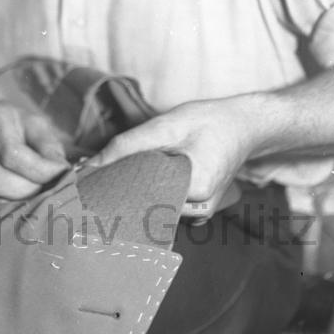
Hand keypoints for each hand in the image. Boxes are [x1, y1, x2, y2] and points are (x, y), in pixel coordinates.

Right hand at [0, 100, 69, 203]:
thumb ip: (48, 146)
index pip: (11, 153)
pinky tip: (30, 196)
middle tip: (52, 185)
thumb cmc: (16, 125)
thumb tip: (61, 172)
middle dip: (30, 188)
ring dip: (23, 200)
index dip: (40, 169)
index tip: (62, 173)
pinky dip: (15, 205)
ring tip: (43, 190)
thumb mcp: (36, 125)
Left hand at [86, 98, 257, 217]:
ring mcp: (201, 214)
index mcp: (194, 190)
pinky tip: (142, 179)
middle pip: (145, 209)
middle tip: (95, 183)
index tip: (87, 188)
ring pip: (154, 209)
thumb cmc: (209, 120)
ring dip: (135, 193)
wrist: (246, 125)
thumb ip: (127, 146)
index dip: (110, 193)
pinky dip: (151, 194)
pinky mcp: (198, 209)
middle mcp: (199, 210)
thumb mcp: (166, 125)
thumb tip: (89, 166)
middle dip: (120, 195)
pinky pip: (165, 206)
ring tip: (121, 176)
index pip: (139, 201)